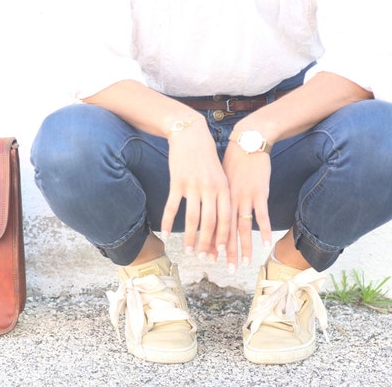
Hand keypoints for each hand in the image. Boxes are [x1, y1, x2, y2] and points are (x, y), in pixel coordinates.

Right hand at [160, 120, 230, 260]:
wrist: (191, 135)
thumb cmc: (207, 157)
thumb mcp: (220, 175)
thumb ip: (221, 196)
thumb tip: (222, 220)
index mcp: (224, 188)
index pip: (226, 218)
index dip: (224, 238)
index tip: (221, 253)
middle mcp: (210, 188)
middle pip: (210, 222)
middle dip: (207, 243)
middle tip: (203, 258)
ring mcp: (193, 185)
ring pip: (192, 218)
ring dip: (189, 237)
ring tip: (186, 251)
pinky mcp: (177, 182)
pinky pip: (172, 206)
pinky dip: (168, 222)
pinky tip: (165, 233)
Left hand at [221, 143, 272, 268]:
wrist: (246, 142)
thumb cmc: (232, 160)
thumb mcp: (219, 178)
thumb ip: (217, 196)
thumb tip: (211, 210)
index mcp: (217, 198)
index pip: (212, 225)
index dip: (211, 242)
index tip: (209, 258)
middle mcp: (228, 200)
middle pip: (225, 231)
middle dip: (225, 251)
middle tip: (225, 269)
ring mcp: (244, 198)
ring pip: (241, 227)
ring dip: (242, 247)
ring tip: (242, 264)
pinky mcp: (259, 193)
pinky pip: (261, 215)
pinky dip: (263, 231)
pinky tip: (265, 244)